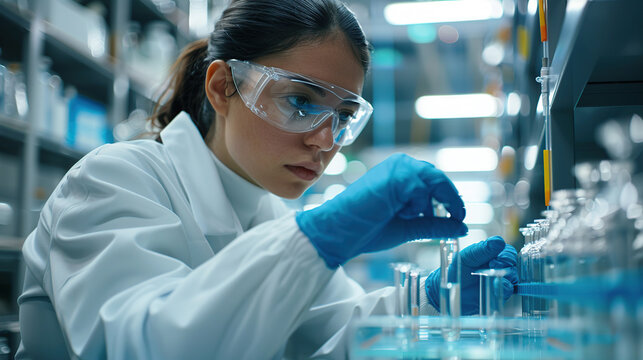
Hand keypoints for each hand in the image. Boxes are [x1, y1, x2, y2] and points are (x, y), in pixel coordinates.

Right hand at [295, 153, 466, 267]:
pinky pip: (420, 189)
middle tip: (456, 218)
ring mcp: (396, 167)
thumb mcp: (410, 227)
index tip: (459, 217)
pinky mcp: (393, 175)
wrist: (339, 233)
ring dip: (428, 204)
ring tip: (410, 217)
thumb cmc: (367, 229)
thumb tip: (463, 227)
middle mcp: (401, 164)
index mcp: (403, 173)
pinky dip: (417, 206)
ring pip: (433, 181)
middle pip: (438, 178)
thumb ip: (435, 224)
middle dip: (448, 200)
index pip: (437, 180)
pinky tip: (401, 214)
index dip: (451, 198)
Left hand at [425, 236, 517, 314]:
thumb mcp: (466, 258)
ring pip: (512, 276)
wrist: (450, 291)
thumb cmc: (457, 271)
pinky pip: (508, 290)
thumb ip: (481, 250)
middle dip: (506, 264)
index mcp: (490, 254)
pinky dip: (505, 288)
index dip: (504, 254)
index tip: (493, 259)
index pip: (506, 250)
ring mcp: (500, 280)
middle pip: (512, 262)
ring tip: (493, 279)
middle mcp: (498, 266)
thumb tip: (499, 241)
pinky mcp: (499, 294)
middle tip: (493, 266)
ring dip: (506, 277)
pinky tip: (496, 287)